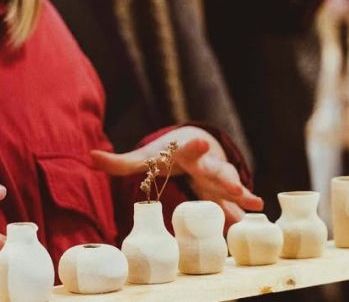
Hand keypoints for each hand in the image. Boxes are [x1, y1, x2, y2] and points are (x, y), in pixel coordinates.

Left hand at [90, 126, 262, 224]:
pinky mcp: (223, 189)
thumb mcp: (147, 157)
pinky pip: (234, 198)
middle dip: (220, 174)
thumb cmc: (168, 153)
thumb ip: (121, 161)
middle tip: (230, 182)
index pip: (187, 148)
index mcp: (183, 151)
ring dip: (237, 190)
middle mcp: (203, 161)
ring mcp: (216, 175)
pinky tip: (257, 206)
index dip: (192, 146)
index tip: (199, 142)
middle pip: (212, 168)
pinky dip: (245, 202)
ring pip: (228, 182)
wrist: (197, 143)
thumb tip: (91, 157)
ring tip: (250, 199)